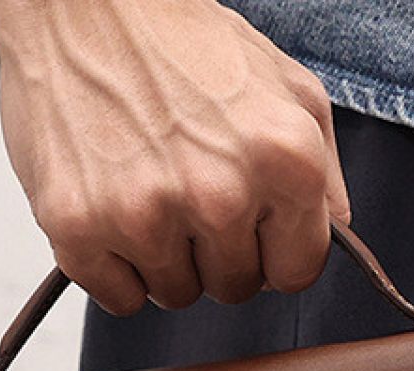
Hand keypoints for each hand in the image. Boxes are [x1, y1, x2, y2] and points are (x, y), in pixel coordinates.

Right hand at [0, 0, 350, 314]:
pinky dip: (116, 267)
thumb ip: (323, 171)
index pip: (296, 272)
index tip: (251, 225)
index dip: (273, 252)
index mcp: (284, 160)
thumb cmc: (182, 42)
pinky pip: (119, 298)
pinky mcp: (79, 229)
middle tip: (188, 188)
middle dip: (217, 252)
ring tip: (149, 188)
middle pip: (234, 288)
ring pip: (176, 294)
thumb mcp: (287, 88)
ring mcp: (146, 215)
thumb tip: (334, 236)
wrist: (80, 1)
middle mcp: (219, 193)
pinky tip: (112, 207)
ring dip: (166, 258)